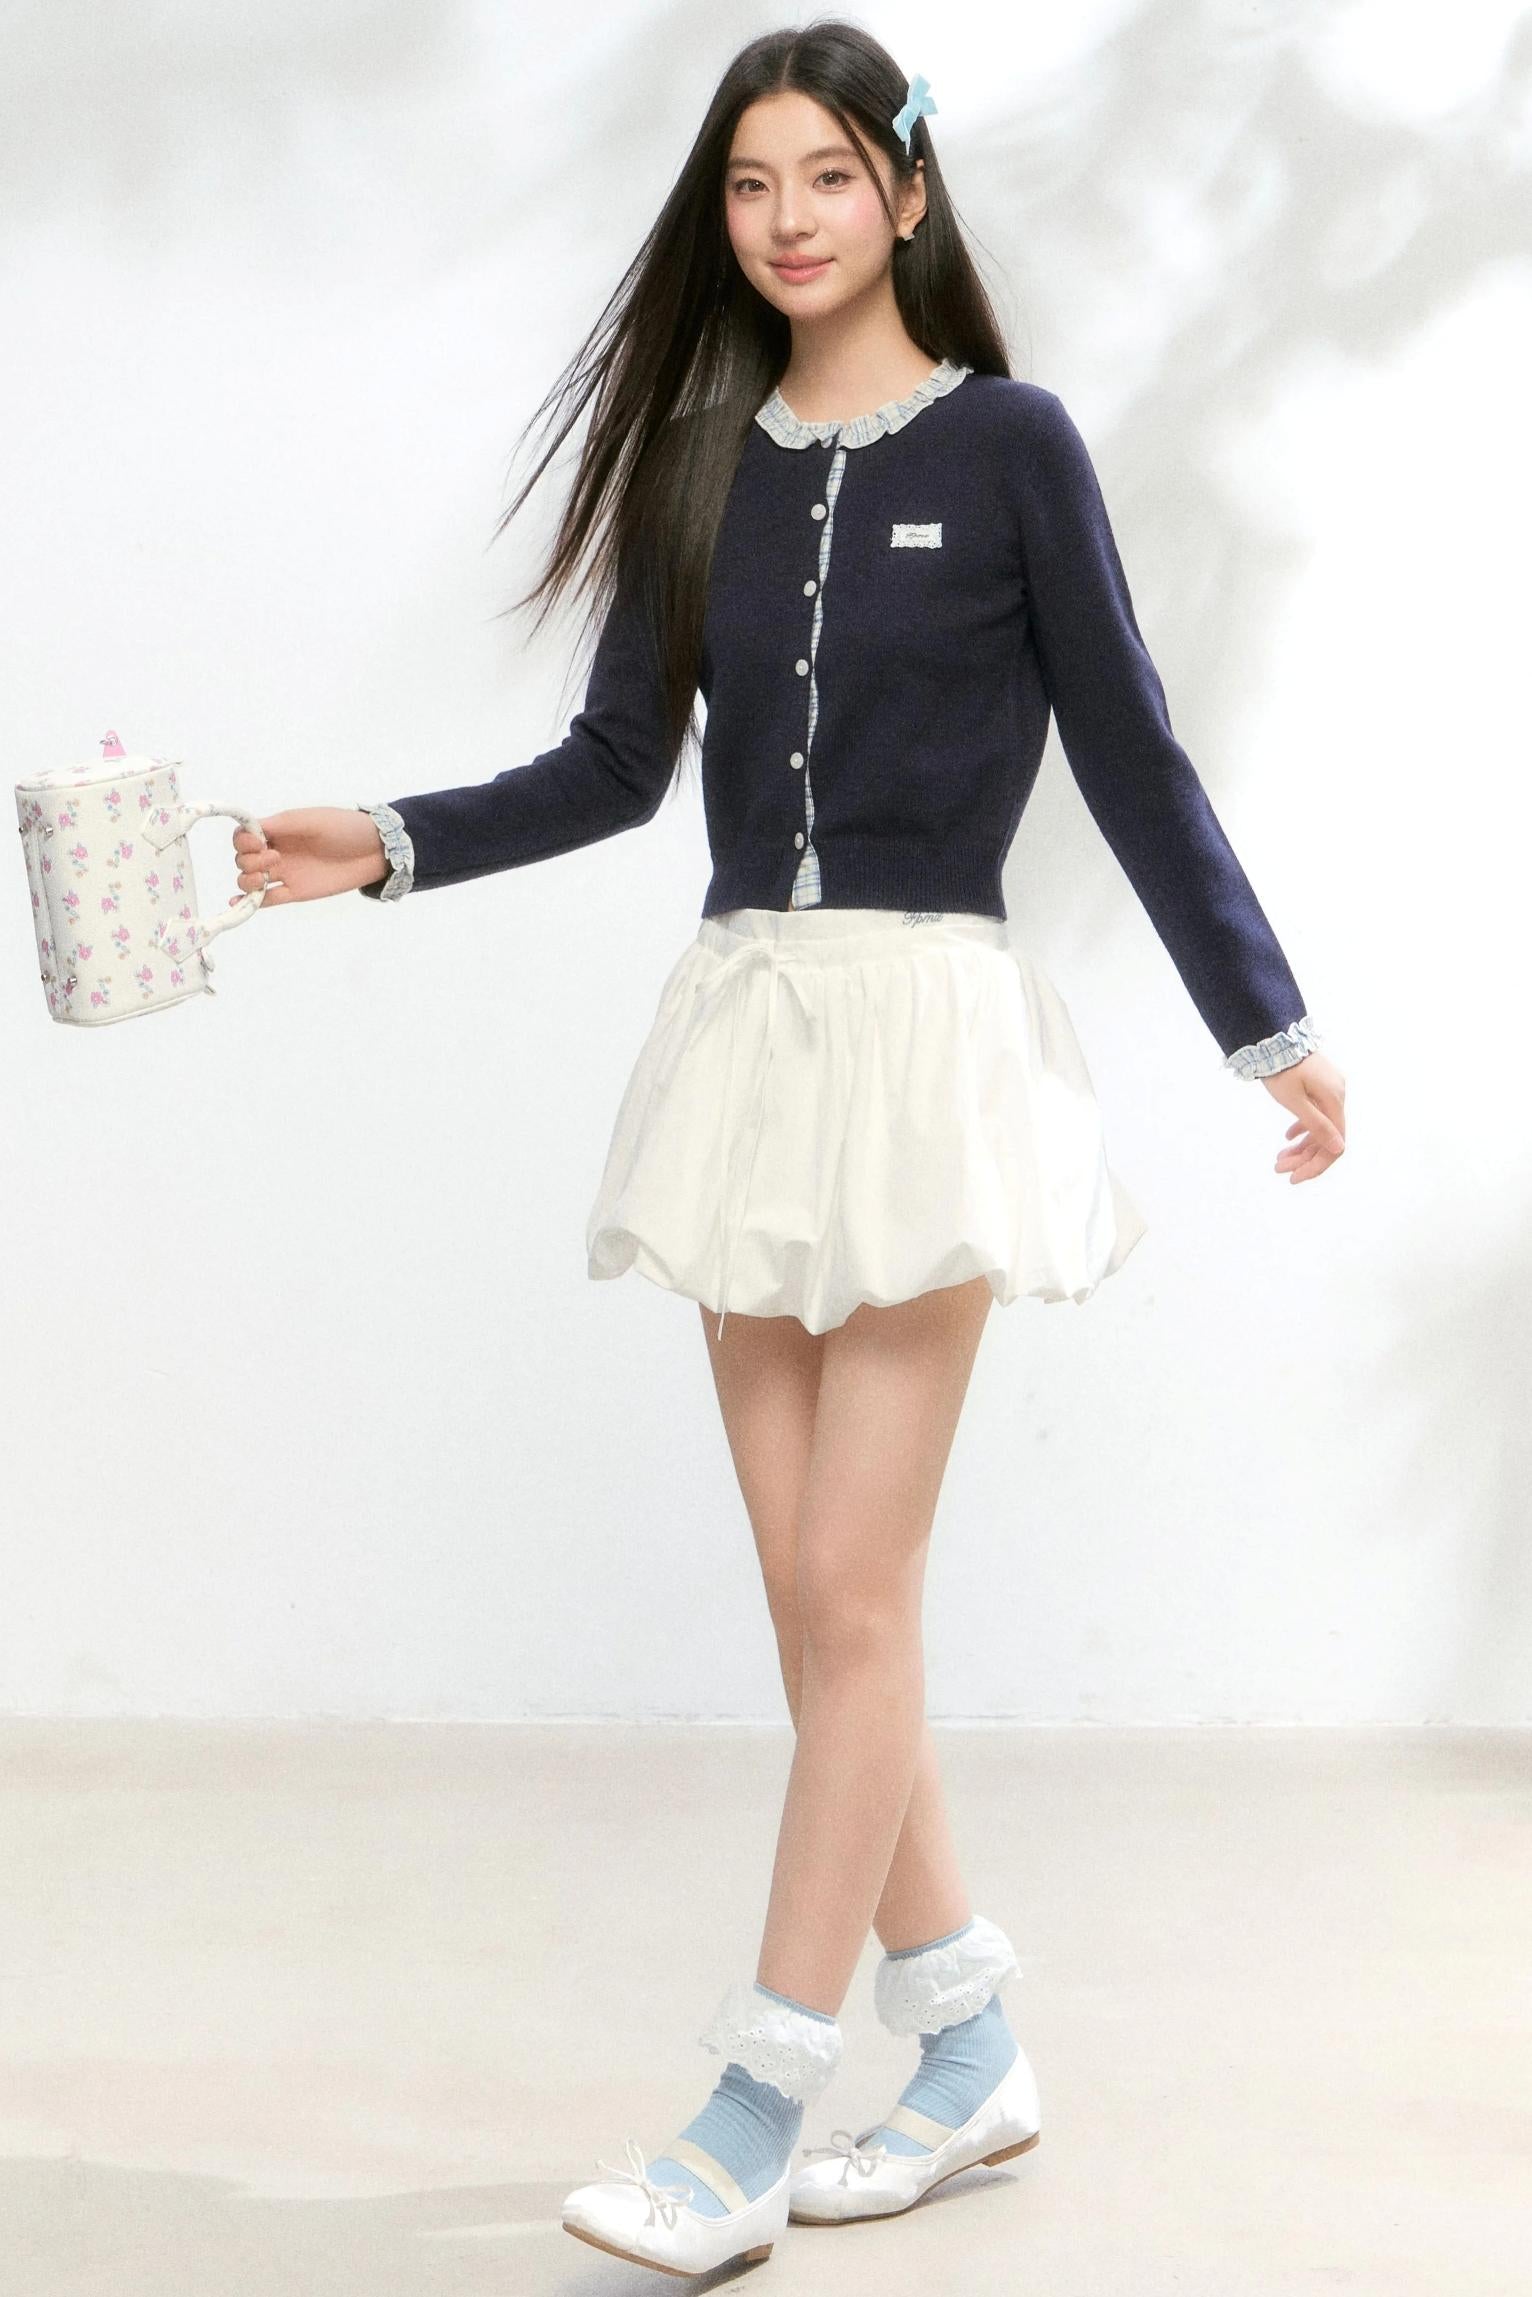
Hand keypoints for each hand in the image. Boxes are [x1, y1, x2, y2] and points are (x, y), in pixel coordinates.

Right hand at [230, 809, 388, 905]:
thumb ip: (282, 824)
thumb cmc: (345, 828)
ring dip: (247, 879)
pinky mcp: (296, 893)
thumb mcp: (312, 820)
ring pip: (250, 880)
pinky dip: (249, 902)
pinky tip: (237, 902)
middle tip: (276, 857)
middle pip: (243, 859)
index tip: (258, 841)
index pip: (244, 836)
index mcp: (278, 831)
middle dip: (249, 860)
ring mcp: (285, 873)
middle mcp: (277, 852)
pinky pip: (267, 900)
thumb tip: (251, 828)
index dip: (243, 840)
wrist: (373, 850)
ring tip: (266, 875)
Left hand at [1261, 1050, 1344, 1181]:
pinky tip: (1288, 1139)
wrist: (1273, 1037)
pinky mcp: (1319, 1085)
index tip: (1294, 1178)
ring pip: (1319, 1126)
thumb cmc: (1282, 1068)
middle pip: (1326, 1137)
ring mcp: (1329, 1089)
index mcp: (1334, 1100)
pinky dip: (1302, 1128)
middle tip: (1278, 1168)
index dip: (1316, 1165)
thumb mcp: (1295, 1101)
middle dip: (1304, 1157)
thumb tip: (1339, 1148)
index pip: (1334, 1144)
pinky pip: (1315, 1113)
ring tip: (1280, 1158)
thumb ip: (1316, 1125)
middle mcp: (1337, 1096)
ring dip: (1301, 1146)